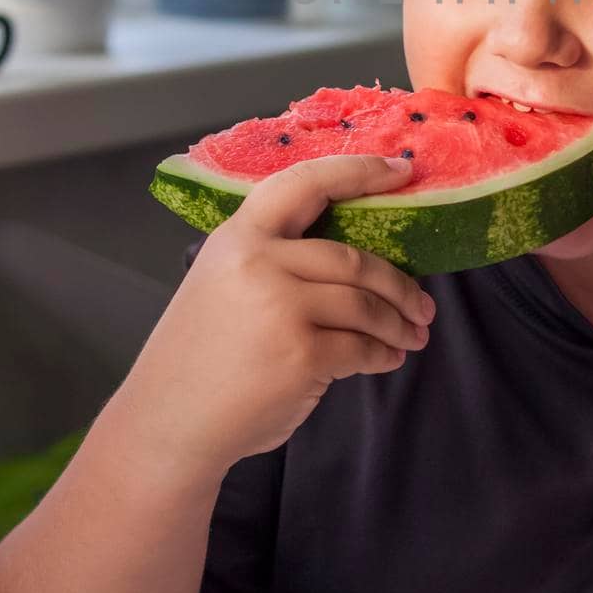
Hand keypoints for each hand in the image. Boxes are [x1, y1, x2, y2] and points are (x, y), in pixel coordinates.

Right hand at [111, 154, 435, 476]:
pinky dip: (383, 354)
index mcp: (239, 236)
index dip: (359, 171)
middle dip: (399, 284)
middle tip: (423, 304)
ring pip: (365, 304)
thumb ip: (275, 261)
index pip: (306, 184)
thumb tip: (356, 259)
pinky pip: (361, 347)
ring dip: (398, 322)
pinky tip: (388, 359)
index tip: (400, 169)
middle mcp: (260, 262)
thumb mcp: (223, 283)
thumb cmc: (202, 355)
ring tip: (414, 335)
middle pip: (354, 259)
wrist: (169, 423)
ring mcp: (281, 307)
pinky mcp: (301, 353)